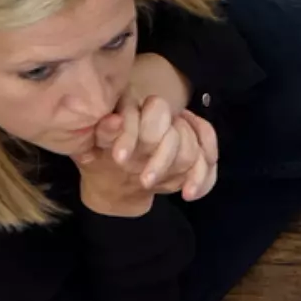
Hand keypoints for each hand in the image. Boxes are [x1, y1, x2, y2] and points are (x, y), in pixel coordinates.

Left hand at [76, 88, 218, 217]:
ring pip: (196, 150)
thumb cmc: (99, 157)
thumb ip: (104, 132)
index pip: (156, 109)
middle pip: (179, 133)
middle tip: (145, 182)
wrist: (114, 180)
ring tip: (170, 191)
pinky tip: (189, 194)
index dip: (138, 134)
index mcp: (141, 106)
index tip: (120, 160)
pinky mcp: (195, 152)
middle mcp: (167, 116)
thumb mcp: (92, 145)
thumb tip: (114, 120)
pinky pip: (208, 162)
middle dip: (163, 160)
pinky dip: (203, 179)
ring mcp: (184, 134)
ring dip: (186, 173)